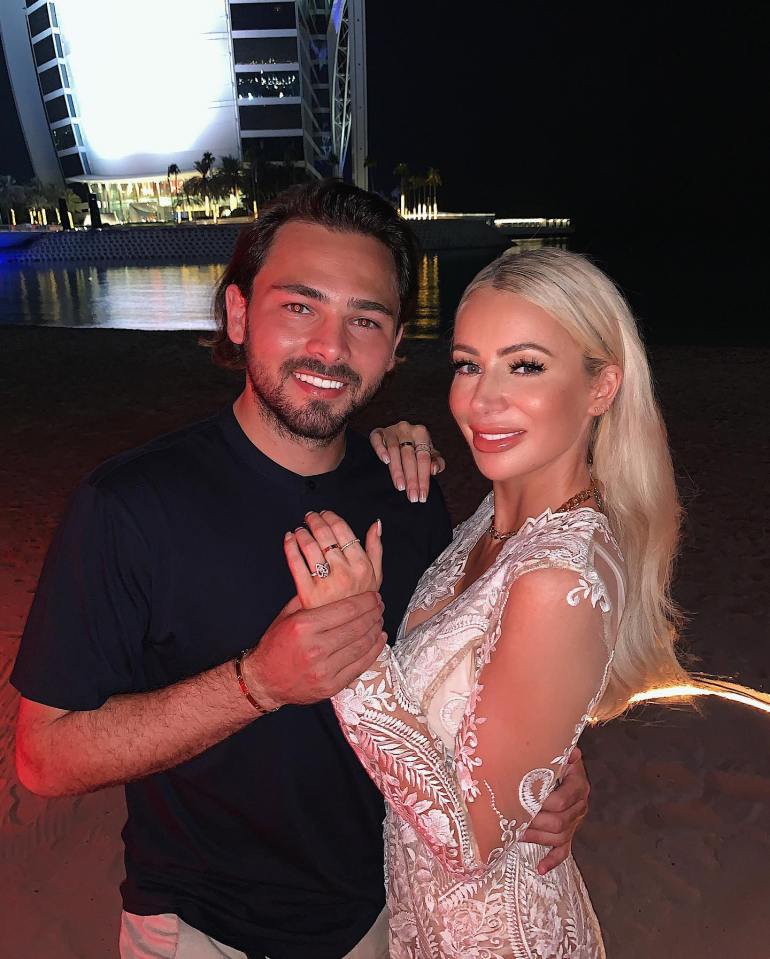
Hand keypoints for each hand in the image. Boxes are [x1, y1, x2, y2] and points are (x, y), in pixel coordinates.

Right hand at [242, 591, 385, 708]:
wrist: (264, 681)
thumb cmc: (275, 645)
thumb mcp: (288, 615)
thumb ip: (311, 599)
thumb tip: (335, 581)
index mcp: (304, 627)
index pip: (347, 609)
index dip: (366, 601)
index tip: (374, 595)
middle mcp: (315, 649)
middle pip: (358, 626)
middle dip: (374, 613)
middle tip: (380, 605)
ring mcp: (324, 670)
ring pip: (362, 646)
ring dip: (376, 630)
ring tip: (380, 620)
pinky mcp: (331, 687)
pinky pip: (361, 665)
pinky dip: (374, 650)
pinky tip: (379, 639)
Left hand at [284, 510, 382, 609]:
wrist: (346, 630)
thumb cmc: (359, 600)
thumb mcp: (376, 575)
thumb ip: (376, 548)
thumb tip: (375, 525)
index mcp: (361, 566)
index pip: (343, 531)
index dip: (331, 517)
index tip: (325, 514)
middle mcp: (344, 573)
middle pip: (324, 535)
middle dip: (315, 520)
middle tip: (310, 516)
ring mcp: (325, 583)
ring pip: (309, 546)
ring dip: (302, 531)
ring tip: (300, 529)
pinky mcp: (307, 592)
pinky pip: (295, 562)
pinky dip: (290, 546)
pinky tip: (289, 539)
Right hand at [369, 421, 445, 502]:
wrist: (399, 436)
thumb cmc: (416, 447)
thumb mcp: (429, 454)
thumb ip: (436, 461)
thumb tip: (434, 470)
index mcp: (422, 433)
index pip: (424, 459)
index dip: (424, 478)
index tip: (422, 496)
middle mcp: (407, 430)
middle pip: (410, 457)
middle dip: (412, 479)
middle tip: (412, 497)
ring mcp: (392, 430)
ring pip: (394, 451)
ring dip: (397, 471)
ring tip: (400, 487)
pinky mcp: (378, 432)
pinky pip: (377, 439)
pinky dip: (381, 449)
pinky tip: (385, 461)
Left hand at [523, 747, 589, 874]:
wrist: (563, 764)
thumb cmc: (555, 757)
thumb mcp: (557, 753)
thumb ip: (561, 753)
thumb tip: (572, 752)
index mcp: (578, 785)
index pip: (561, 802)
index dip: (541, 805)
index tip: (521, 801)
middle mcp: (579, 805)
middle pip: (560, 823)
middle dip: (535, 823)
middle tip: (514, 820)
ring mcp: (575, 821)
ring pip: (560, 837)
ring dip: (538, 838)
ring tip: (517, 834)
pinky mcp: (569, 832)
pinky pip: (563, 851)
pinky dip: (552, 861)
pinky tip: (540, 868)